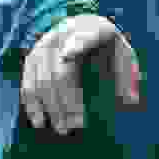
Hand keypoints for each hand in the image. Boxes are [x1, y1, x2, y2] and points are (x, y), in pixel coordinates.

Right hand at [19, 13, 141, 134]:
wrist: (86, 29)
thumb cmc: (109, 50)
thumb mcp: (124, 58)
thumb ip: (127, 77)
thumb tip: (130, 101)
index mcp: (93, 29)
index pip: (83, 36)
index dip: (75, 44)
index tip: (67, 55)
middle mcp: (64, 33)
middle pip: (60, 68)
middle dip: (66, 100)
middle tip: (76, 126)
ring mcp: (46, 46)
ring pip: (42, 78)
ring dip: (50, 106)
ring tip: (62, 129)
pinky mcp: (33, 58)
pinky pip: (28, 82)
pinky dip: (32, 102)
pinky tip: (39, 121)